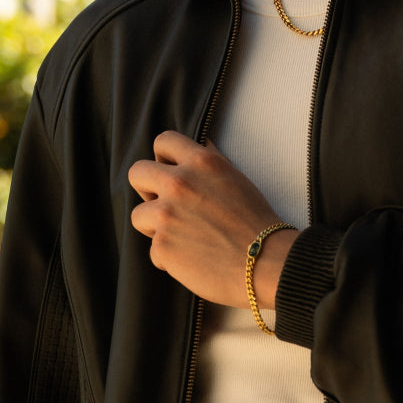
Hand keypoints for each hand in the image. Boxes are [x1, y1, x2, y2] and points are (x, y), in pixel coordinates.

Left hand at [128, 131, 298, 307]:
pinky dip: (169, 257)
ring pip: (139, 214)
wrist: (266, 261)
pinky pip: (153, 249)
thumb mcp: (235, 178)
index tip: (170, 171)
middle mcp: (180, 183)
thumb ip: (210, 162)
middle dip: (146, 188)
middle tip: (164, 204)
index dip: (163, 157)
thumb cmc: (256, 221)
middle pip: (137, 172)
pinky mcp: (162, 246)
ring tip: (182, 236)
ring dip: (155, 226)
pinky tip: (193, 259)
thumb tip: (198, 147)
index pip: (164, 141)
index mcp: (201, 162)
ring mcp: (167, 215)